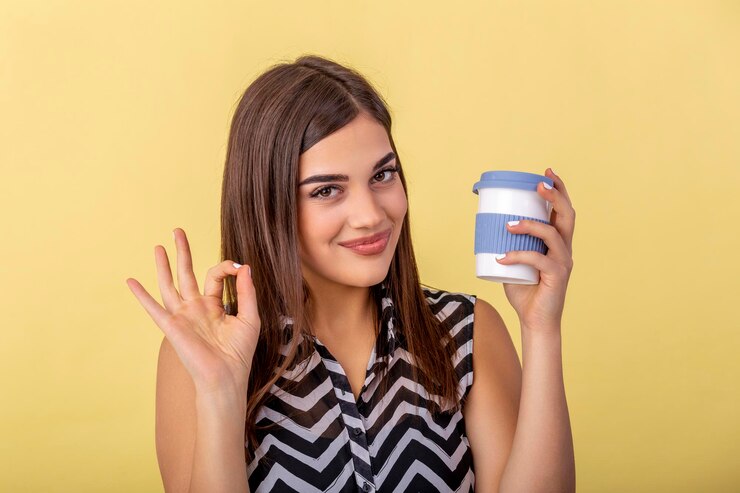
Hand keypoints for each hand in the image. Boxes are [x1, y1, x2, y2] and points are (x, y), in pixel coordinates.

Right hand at [126, 227, 259, 395]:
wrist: (225, 377)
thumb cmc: (239, 352)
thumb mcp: (249, 317)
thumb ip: (246, 292)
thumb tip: (244, 267)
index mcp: (214, 305)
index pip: (215, 276)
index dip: (227, 267)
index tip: (238, 268)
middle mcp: (196, 308)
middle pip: (186, 273)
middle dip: (182, 251)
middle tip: (177, 230)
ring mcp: (182, 316)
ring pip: (169, 284)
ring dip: (164, 265)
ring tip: (158, 246)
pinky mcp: (172, 326)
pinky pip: (154, 308)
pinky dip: (141, 295)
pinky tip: (130, 281)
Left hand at [495, 168, 575, 332]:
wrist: (535, 321)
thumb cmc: (524, 291)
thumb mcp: (514, 261)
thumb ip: (507, 244)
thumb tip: (486, 225)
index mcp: (558, 242)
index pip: (563, 211)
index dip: (559, 190)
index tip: (547, 172)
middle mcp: (565, 249)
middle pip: (567, 215)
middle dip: (555, 196)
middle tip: (539, 184)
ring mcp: (563, 262)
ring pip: (552, 234)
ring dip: (530, 225)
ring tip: (508, 223)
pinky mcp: (557, 276)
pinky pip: (537, 260)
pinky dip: (517, 255)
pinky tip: (501, 258)